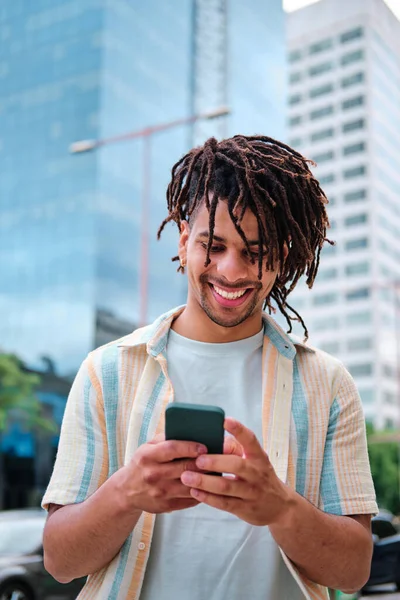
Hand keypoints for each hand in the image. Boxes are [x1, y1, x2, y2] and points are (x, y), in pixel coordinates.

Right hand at [117, 433, 242, 514]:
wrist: (126, 491)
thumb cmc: (143, 463)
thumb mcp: (148, 447)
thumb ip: (166, 438)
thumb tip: (191, 430)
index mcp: (147, 456)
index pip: (172, 449)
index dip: (190, 447)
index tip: (205, 446)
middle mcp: (153, 474)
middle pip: (185, 468)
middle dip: (204, 463)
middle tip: (219, 458)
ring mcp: (160, 492)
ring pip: (190, 485)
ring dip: (207, 479)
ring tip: (218, 471)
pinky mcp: (166, 506)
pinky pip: (189, 499)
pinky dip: (202, 492)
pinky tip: (210, 485)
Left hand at [180, 418, 292, 525]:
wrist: (281, 506)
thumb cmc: (260, 476)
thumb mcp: (255, 460)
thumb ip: (236, 449)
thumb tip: (211, 439)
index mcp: (259, 457)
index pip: (250, 440)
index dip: (238, 429)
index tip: (224, 420)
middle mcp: (257, 473)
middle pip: (236, 465)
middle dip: (215, 462)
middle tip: (198, 459)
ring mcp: (251, 492)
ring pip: (226, 486)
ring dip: (205, 482)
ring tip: (186, 477)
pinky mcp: (244, 508)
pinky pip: (224, 503)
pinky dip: (208, 498)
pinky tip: (194, 492)